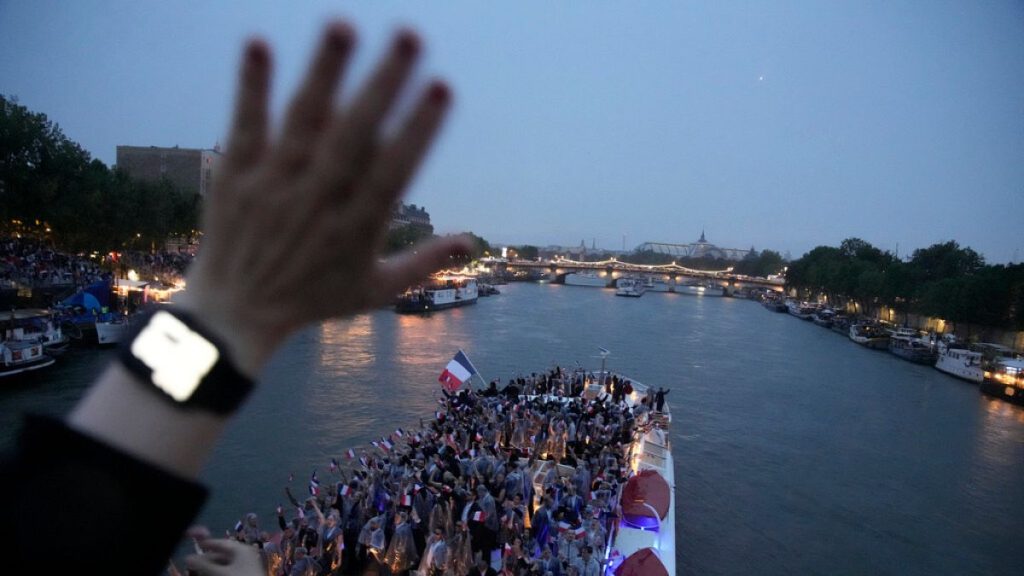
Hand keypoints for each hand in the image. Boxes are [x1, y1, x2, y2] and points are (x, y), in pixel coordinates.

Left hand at [178, 22, 470, 376]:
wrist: (233, 315)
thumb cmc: (313, 300)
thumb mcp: (376, 291)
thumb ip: (426, 263)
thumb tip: (474, 242)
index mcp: (358, 227)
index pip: (393, 170)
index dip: (419, 129)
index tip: (443, 88)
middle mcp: (318, 201)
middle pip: (354, 135)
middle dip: (382, 84)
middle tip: (410, 36)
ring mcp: (274, 186)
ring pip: (303, 122)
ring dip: (325, 72)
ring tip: (344, 24)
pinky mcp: (237, 176)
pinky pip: (245, 126)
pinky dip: (251, 87)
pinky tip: (259, 43)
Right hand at [186, 538, 263, 575]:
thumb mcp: (220, 573)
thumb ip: (204, 565)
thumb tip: (188, 557)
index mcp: (241, 550)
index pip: (221, 543)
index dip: (207, 543)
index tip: (195, 545)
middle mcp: (244, 556)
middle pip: (221, 556)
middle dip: (206, 561)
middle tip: (192, 566)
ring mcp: (245, 567)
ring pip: (223, 566)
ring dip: (211, 569)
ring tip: (199, 573)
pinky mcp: (245, 575)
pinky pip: (229, 572)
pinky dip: (218, 573)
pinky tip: (209, 575)